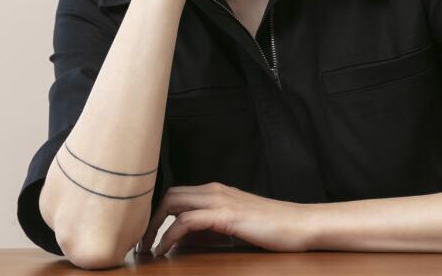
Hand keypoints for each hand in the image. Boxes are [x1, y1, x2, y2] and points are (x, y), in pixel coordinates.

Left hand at [140, 182, 311, 256]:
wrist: (299, 224)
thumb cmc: (272, 227)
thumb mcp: (236, 226)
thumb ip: (211, 228)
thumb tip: (183, 241)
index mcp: (218, 191)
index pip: (177, 194)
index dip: (157, 213)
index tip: (148, 236)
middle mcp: (216, 190)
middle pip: (169, 194)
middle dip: (150, 218)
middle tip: (142, 243)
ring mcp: (220, 201)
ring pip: (172, 202)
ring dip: (154, 226)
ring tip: (147, 248)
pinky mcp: (225, 215)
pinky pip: (186, 221)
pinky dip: (169, 235)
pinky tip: (164, 250)